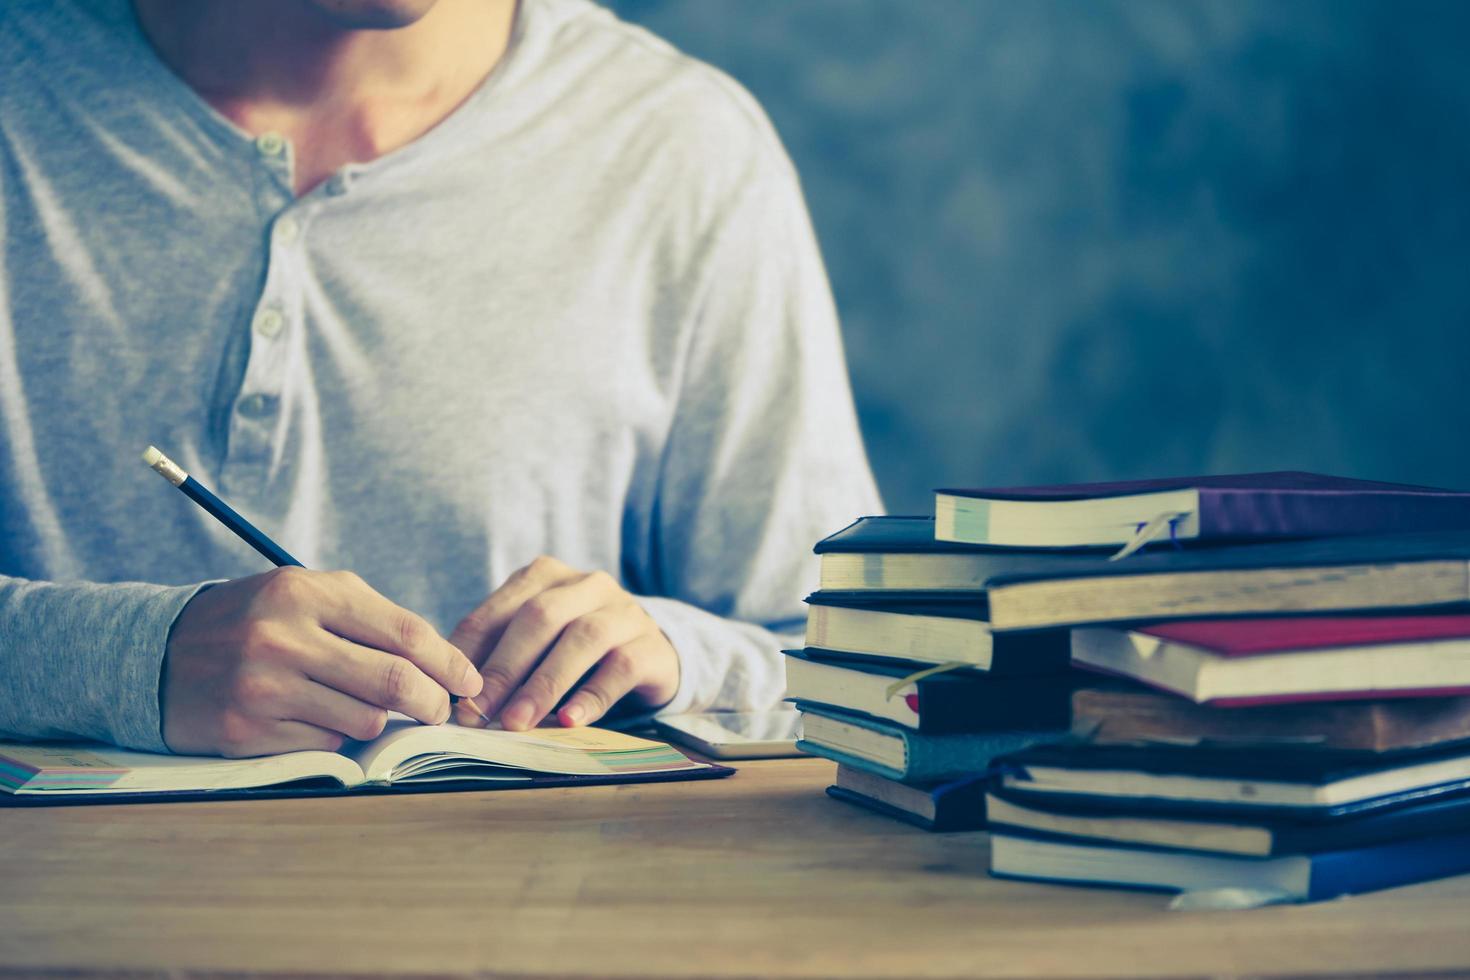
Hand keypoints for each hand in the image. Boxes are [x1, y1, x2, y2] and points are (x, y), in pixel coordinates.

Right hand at [162, 567, 482, 756]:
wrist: (156, 654)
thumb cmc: (253, 621)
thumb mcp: (304, 594)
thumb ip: (369, 618)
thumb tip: (441, 663)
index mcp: (305, 593)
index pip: (404, 632)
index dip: (449, 662)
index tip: (469, 681)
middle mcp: (282, 637)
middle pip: (394, 681)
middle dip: (432, 702)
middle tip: (441, 710)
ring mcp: (262, 686)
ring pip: (365, 720)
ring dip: (378, 720)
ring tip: (360, 705)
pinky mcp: (245, 731)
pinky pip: (325, 744)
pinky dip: (333, 736)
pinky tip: (312, 718)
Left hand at [448, 557, 679, 730]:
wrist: (650, 651)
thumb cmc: (575, 649)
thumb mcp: (536, 642)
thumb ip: (500, 655)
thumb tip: (457, 697)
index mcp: (546, 576)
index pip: (500, 608)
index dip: (472, 650)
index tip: (452, 692)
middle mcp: (588, 584)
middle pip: (541, 617)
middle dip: (505, 667)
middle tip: (479, 711)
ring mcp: (625, 612)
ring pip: (583, 637)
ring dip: (544, 683)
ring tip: (517, 722)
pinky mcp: (653, 646)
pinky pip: (622, 667)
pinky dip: (592, 696)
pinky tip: (569, 721)